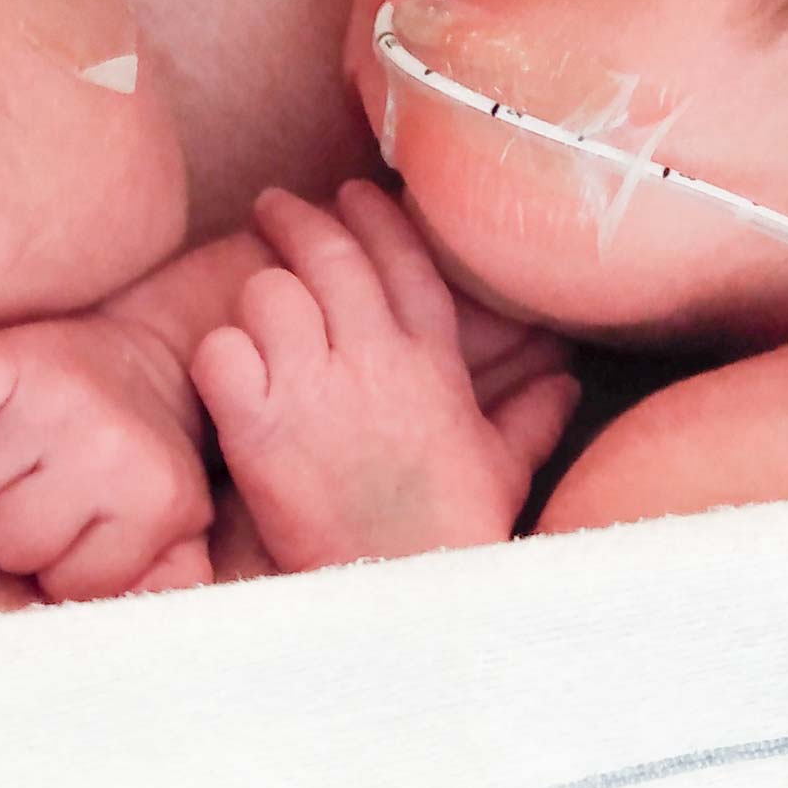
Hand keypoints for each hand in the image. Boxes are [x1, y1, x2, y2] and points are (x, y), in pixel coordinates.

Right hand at [0, 315, 216, 603]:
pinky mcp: (3, 356)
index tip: (78, 526)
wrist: (136, 361)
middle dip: (11, 526)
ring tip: (15, 451)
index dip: (60, 563)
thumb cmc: (139, 464)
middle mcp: (113, 448)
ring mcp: (58, 397)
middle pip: (4, 542)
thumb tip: (137, 618)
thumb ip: (164, 584)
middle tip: (38, 487)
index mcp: (160, 501)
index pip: (65, 586)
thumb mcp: (173, 533)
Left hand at [193, 184, 579, 572]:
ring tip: (255, 310)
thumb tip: (569, 383)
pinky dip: (218, 357)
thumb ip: (531, 418)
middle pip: (328, 255)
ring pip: (269, 293)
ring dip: (259, 298)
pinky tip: (226, 375)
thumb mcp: (503, 469)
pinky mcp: (259, 431)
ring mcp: (312, 391)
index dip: (373, 217)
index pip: (401, 258)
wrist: (408, 593)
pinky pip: (221, 354)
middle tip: (274, 208)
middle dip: (296, 220)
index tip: (350, 194)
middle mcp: (372, 360)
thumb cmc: (454, 534)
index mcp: (430, 362)